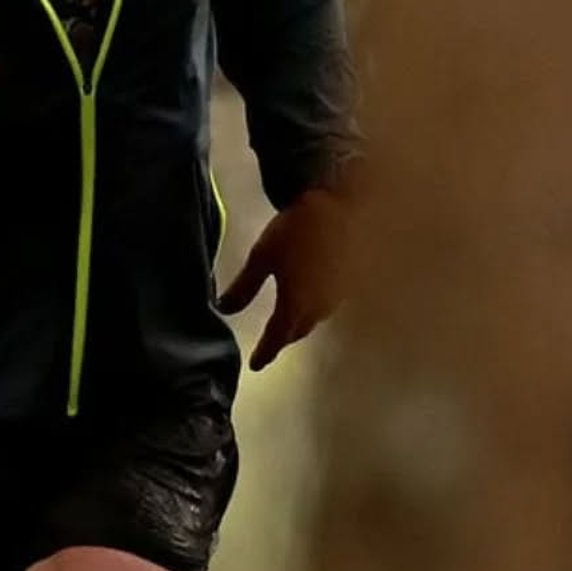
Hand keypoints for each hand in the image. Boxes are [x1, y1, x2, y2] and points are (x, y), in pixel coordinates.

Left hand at [218, 185, 352, 370]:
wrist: (339, 205)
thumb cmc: (296, 231)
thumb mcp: (261, 257)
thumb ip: (243, 288)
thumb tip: (224, 309)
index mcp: (295, 306)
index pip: (276, 338)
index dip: (264, 352)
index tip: (255, 364)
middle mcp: (318, 309)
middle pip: (297, 332)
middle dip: (282, 340)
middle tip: (270, 345)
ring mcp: (336, 298)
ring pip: (314, 320)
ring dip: (299, 325)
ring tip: (287, 324)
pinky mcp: (348, 285)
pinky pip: (326, 307)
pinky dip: (313, 310)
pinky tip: (310, 300)